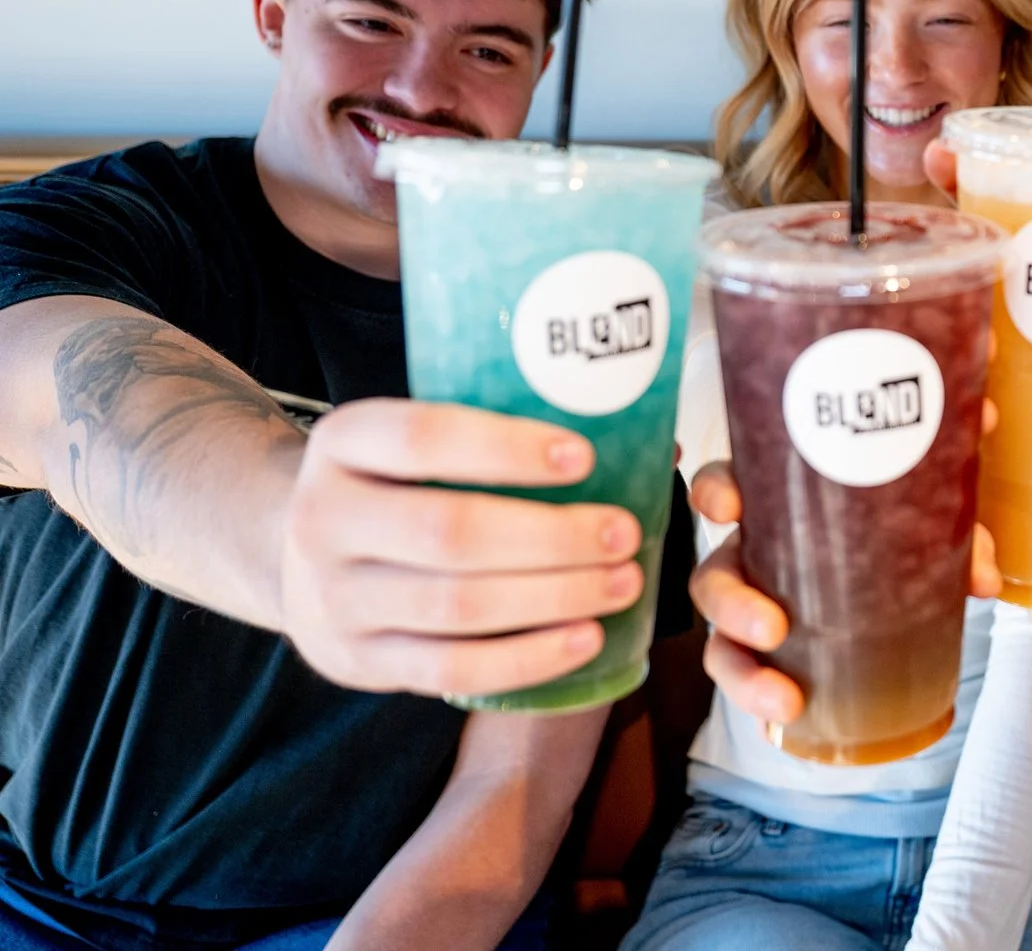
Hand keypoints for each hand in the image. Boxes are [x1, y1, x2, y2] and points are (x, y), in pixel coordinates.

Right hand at [278, 400, 644, 695]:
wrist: (297, 560)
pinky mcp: (359, 661)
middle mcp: (323, 517)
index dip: (507, 449)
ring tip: (622, 583)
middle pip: (450, 532)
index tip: (583, 458)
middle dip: (552, 537)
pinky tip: (585, 638)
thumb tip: (657, 446)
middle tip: (622, 534)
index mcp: (344, 442)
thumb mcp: (416, 446)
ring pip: (458, 607)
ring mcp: (334, 598)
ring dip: (554, 597)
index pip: (424, 438)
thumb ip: (506, 440)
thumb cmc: (398, 489)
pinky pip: (452, 670)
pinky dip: (527, 658)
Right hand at [686, 459, 1002, 724]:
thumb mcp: (932, 512)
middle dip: (731, 603)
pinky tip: (787, 723)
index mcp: (781, 505)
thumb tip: (984, 575)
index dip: (715, 492)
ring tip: (786, 702)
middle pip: (714, 575)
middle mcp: (758, 557)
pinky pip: (754, 682)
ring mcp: (758, 611)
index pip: (729, 485)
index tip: (727, 507)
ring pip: (722, 642)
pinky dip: (762, 705)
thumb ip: (959, 525)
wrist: (915, 570)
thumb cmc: (900, 521)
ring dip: (744, 674)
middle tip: (773, 627)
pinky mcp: (775, 657)